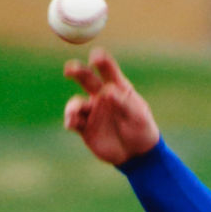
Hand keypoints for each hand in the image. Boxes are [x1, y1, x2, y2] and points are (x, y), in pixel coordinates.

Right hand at [63, 50, 159, 165]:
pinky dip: (71, 120)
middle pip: (86, 79)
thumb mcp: (137, 116)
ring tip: (74, 113)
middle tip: (69, 69)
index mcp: (117, 87)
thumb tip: (106, 90)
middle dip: (77, 71)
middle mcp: (101, 95)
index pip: (107, 70)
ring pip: (77, 103)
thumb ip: (123, 103)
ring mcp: (92, 111)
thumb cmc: (141, 129)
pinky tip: (71, 123)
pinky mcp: (85, 127)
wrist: (137, 154)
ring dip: (73, 106)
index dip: (100, 61)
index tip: (95, 58)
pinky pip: (74, 121)